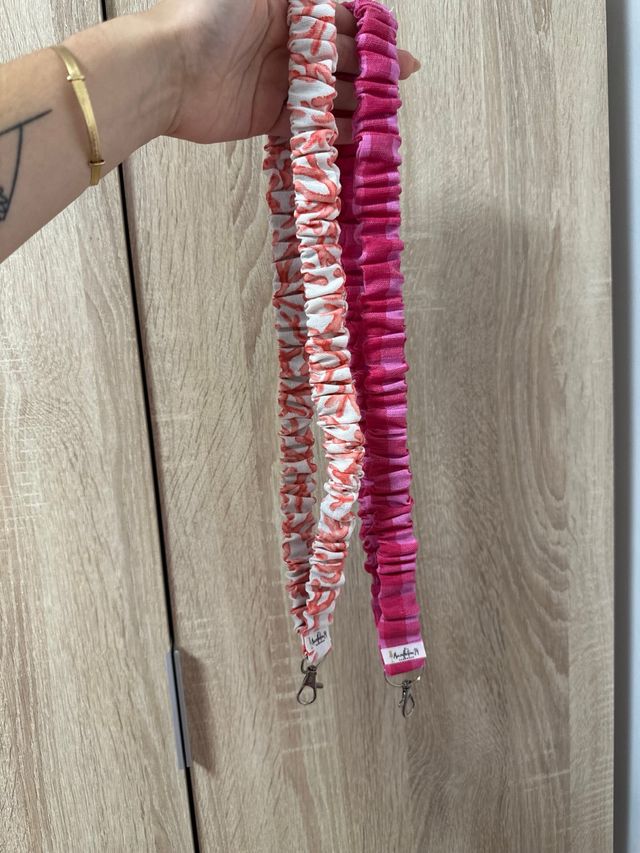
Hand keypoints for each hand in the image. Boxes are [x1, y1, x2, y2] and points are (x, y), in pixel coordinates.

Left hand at [147, 0, 420, 144]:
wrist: (167, 69)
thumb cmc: (204, 15)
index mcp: (283, 7)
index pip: (335, 19)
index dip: (366, 32)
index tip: (392, 46)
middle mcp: (282, 43)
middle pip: (337, 57)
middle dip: (370, 69)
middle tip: (399, 83)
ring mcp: (276, 83)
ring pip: (327, 93)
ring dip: (357, 102)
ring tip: (387, 114)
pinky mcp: (267, 117)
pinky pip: (308, 125)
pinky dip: (333, 131)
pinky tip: (359, 136)